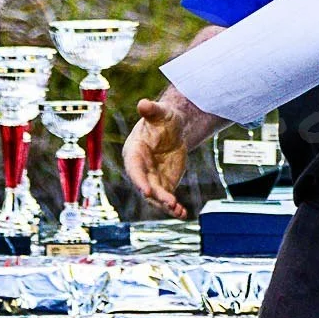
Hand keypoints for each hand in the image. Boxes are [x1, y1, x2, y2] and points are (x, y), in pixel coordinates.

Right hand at [123, 94, 193, 218]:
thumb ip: (151, 110)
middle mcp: (140, 168)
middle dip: (156, 196)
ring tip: (178, 210)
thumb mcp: (160, 112)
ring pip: (156, 196)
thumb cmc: (164, 118)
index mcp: (134, 151)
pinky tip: (184, 214)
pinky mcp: (164, 184)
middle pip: (146, 185)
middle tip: (169, 202)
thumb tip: (143, 103)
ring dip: (166, 205)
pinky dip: (174, 208)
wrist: (175, 129)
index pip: (134, 168)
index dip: (139, 180)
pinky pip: (167, 199)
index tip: (146, 191)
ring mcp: (152, 178)